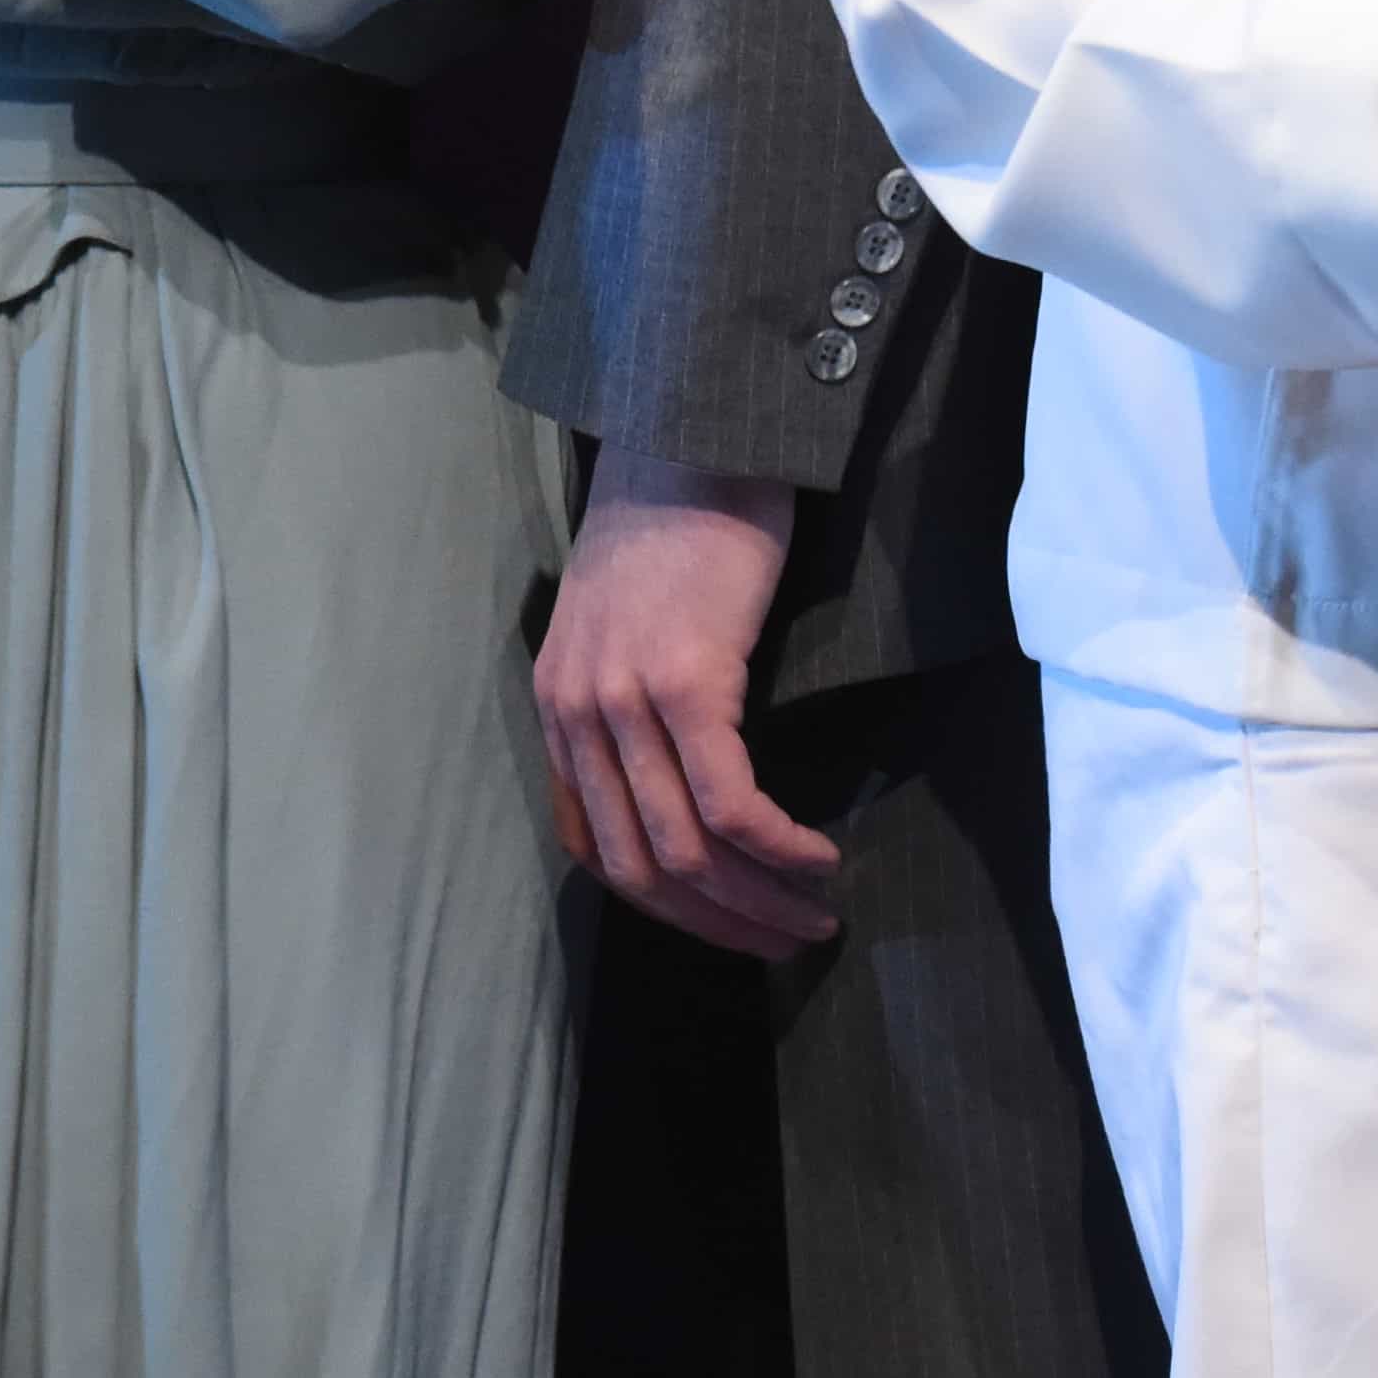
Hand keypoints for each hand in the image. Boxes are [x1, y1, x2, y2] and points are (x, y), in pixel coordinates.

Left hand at [536, 449, 845, 957]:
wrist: (697, 432)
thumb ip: (638, 691)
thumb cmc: (684, 516)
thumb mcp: (635, 618)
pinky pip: (729, 801)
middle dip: (714, 923)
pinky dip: (775, 847)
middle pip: (635, 867)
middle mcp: (576, 716)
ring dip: (755, 900)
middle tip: (782, 945)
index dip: (661, 905)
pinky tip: (818, 858)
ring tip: (814, 918)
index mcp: (560, 707)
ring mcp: (626, 703)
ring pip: (683, 849)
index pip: (592, 847)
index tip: (726, 922)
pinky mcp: (687, 682)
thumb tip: (689, 763)